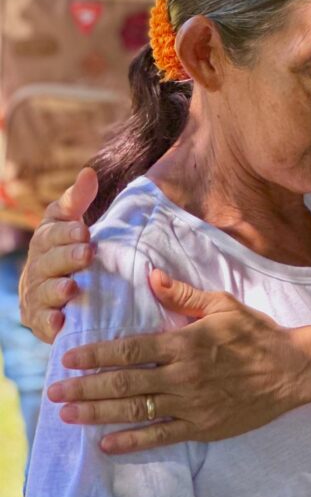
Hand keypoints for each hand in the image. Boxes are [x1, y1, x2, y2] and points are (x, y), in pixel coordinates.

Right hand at [19, 168, 97, 341]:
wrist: (72, 288)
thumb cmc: (74, 248)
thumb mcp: (75, 222)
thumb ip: (79, 200)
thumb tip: (89, 173)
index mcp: (45, 240)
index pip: (50, 233)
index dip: (65, 233)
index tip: (85, 231)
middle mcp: (37, 266)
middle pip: (46, 262)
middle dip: (66, 257)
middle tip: (86, 254)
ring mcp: (35, 294)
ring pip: (41, 292)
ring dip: (56, 289)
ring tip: (72, 287)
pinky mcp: (38, 320)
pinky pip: (41, 323)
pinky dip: (49, 322)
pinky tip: (60, 322)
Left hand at [47, 270, 310, 454]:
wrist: (293, 369)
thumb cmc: (257, 333)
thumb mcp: (222, 305)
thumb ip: (183, 295)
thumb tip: (152, 278)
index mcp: (184, 343)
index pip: (129, 350)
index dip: (95, 354)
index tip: (68, 359)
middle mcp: (183, 376)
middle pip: (123, 383)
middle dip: (85, 388)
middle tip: (54, 394)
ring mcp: (192, 405)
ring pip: (135, 411)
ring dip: (98, 414)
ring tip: (69, 416)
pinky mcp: (203, 427)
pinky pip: (161, 436)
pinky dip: (132, 441)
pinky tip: (107, 443)